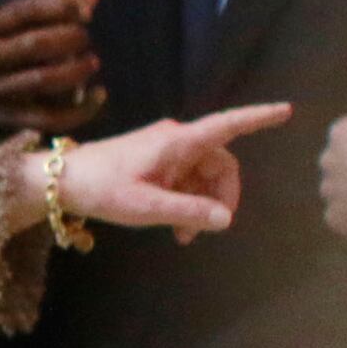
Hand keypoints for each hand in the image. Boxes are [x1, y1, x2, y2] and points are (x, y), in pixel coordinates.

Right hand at [0, 0, 105, 144]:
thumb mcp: (1, 31)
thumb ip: (46, 11)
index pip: (26, 11)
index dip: (61, 8)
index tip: (83, 11)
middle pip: (36, 44)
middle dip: (71, 39)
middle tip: (84, 39)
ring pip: (44, 80)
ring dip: (77, 70)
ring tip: (90, 63)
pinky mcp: (6, 119)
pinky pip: (50, 116)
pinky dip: (81, 109)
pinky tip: (98, 95)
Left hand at [29, 101, 289, 240]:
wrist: (60, 181)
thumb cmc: (101, 188)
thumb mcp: (145, 206)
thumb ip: (188, 212)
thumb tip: (226, 219)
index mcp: (177, 142)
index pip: (227, 126)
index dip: (258, 118)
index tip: (286, 110)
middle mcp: (176, 140)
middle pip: (221, 164)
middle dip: (222, 196)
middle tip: (210, 229)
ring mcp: (165, 150)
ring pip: (204, 175)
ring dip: (202, 205)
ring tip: (185, 237)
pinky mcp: (155, 161)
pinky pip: (186, 180)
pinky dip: (188, 202)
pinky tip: (176, 228)